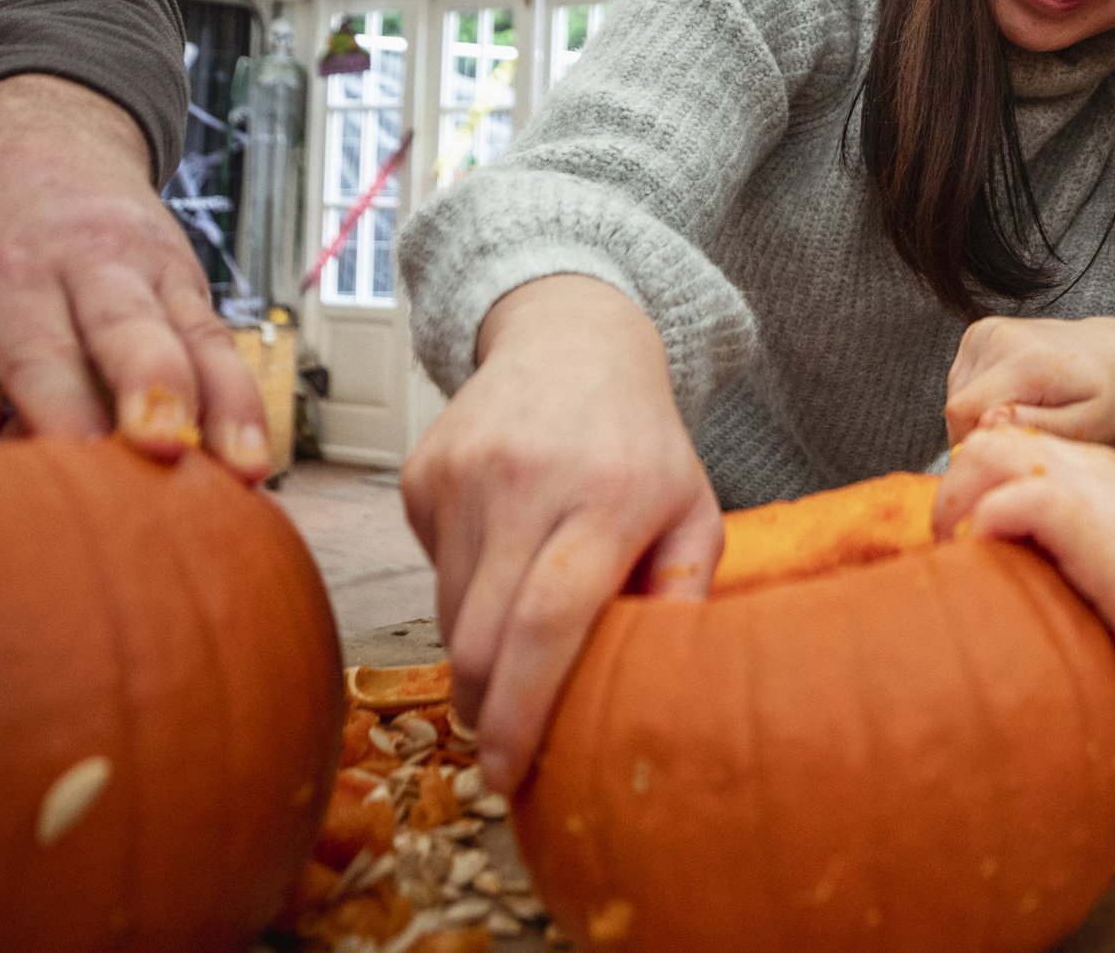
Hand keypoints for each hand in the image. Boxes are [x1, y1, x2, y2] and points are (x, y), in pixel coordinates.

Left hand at [0, 75, 264, 473]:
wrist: (46, 135)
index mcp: (8, 275)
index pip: (38, 350)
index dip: (58, 406)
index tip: (78, 458)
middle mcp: (90, 267)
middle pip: (128, 332)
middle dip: (151, 389)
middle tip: (166, 445)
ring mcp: (152, 272)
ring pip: (196, 339)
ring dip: (225, 405)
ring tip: (245, 469)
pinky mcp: (191, 284)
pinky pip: (223, 341)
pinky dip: (243, 397)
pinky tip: (257, 450)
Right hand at [400, 274, 722, 790]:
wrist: (571, 340)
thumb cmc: (642, 442)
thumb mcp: (694, 507)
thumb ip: (687, 588)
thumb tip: (663, 683)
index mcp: (609, 500)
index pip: (549, 622)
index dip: (524, 710)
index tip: (510, 773)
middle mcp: (527, 483)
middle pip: (481, 635)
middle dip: (488, 707)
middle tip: (506, 743)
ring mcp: (463, 475)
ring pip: (448, 613)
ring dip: (478, 651)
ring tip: (519, 634)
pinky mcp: (420, 474)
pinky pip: (430, 569)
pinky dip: (462, 590)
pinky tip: (501, 552)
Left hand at [933, 426, 1114, 712]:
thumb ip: (1070, 553)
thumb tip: (1010, 574)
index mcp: (1102, 476)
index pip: (1012, 444)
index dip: (973, 480)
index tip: (959, 532)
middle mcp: (1096, 470)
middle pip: (989, 437)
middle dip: (952, 486)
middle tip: (948, 544)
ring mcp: (1096, 493)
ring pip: (989, 452)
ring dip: (957, 502)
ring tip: (957, 553)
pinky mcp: (1094, 528)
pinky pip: (1011, 499)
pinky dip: (985, 526)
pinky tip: (989, 564)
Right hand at [943, 315, 1114, 446]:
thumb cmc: (1107, 395)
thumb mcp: (1086, 424)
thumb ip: (1036, 426)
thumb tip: (986, 424)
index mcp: (1027, 360)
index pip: (964, 411)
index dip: (978, 443)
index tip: (1009, 454)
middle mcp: (1001, 336)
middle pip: (956, 406)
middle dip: (981, 432)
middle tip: (1025, 437)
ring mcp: (987, 330)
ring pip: (956, 395)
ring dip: (981, 415)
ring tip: (1027, 415)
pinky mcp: (980, 332)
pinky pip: (961, 381)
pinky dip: (981, 398)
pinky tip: (1016, 398)